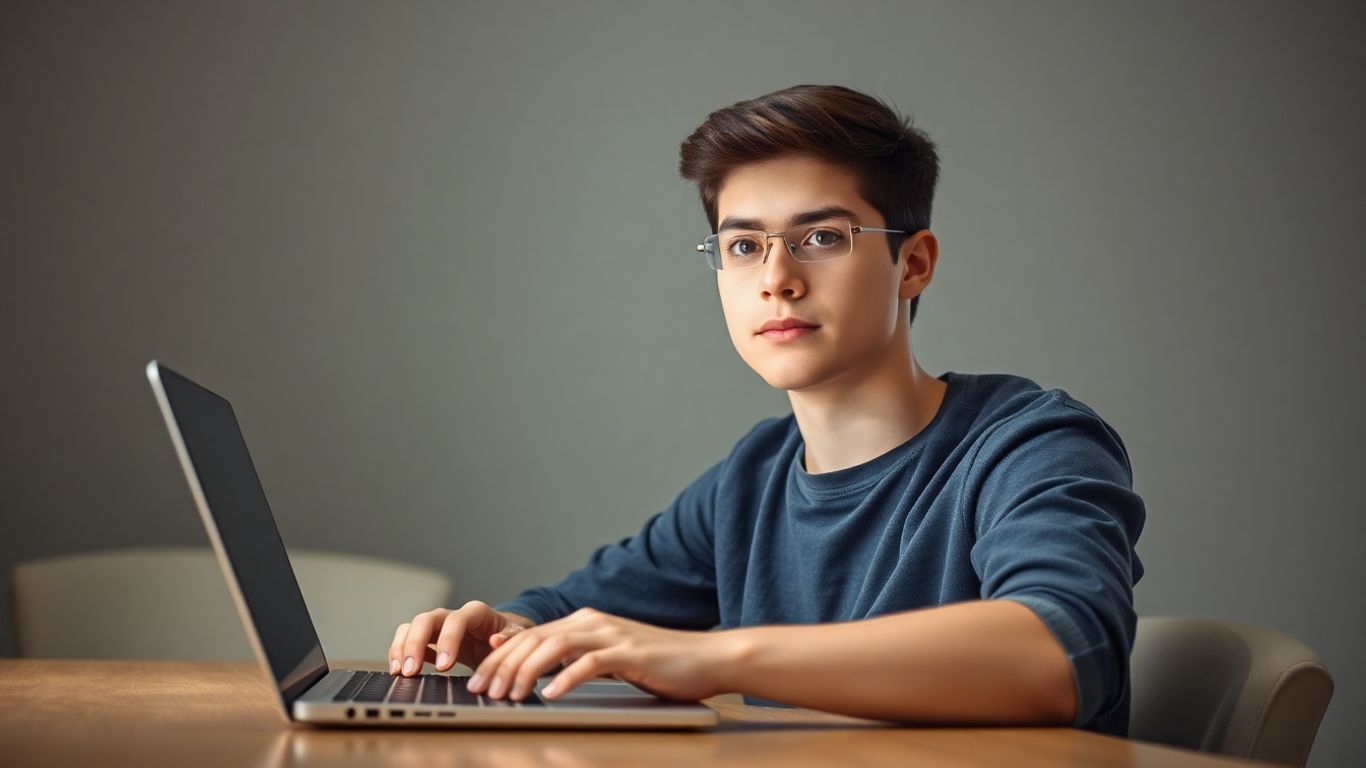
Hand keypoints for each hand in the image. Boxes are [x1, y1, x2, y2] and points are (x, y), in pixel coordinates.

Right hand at [387, 600, 532, 676]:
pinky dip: (399, 653)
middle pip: (426, 620)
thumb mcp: (516, 637)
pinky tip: (397, 671)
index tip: (443, 667)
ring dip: (401, 648)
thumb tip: (496, 640)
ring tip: (400, 672)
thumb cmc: (509, 637)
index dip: (447, 641)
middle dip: (415, 644)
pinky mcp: (428, 639)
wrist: (502, 639)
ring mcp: (438, 627)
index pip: (456, 621)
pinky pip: (406, 640)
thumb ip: (509, 638)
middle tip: (411, 671)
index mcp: (476, 612)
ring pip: (411, 627)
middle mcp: (452, 615)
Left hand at [465, 606, 731, 702]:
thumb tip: (530, 666)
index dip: (498, 660)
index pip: (529, 637)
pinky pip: (590, 663)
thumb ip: (571, 656)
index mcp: (583, 622)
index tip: (478, 683)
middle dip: (502, 667)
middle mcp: (593, 622)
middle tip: (483, 693)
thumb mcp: (607, 657)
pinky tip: (550, 696)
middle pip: (534, 639)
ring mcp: (612, 635)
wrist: (705, 657)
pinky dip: (566, 679)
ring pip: (554, 647)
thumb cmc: (657, 663)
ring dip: (525, 673)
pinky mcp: (630, 653)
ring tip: (509, 697)